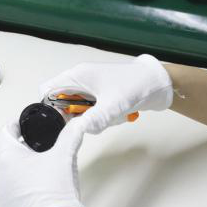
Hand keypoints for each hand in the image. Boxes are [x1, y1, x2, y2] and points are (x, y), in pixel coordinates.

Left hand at [0, 118, 85, 206]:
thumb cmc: (55, 191)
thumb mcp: (65, 155)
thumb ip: (71, 134)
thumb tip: (78, 123)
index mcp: (7, 157)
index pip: (6, 132)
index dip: (17, 125)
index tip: (27, 125)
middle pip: (8, 154)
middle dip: (23, 149)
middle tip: (41, 149)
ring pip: (8, 176)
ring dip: (21, 171)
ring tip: (42, 171)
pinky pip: (11, 196)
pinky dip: (22, 190)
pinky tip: (38, 192)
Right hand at [38, 54, 172, 133]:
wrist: (159, 82)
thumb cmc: (136, 85)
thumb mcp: (113, 104)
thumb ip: (93, 119)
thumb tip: (76, 132)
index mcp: (77, 75)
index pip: (48, 90)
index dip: (49, 107)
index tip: (62, 121)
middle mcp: (81, 79)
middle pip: (63, 103)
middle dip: (77, 116)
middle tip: (94, 120)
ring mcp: (91, 88)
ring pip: (79, 110)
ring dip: (93, 118)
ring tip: (112, 116)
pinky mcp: (101, 96)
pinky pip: (93, 112)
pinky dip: (103, 117)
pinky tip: (119, 115)